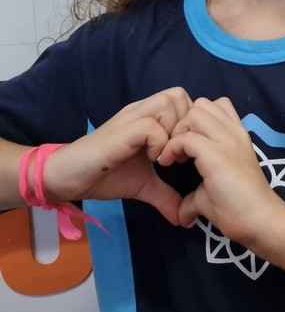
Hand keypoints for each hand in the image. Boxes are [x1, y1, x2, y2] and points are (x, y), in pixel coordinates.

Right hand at [42, 87, 193, 225]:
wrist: (66, 177)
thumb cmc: (103, 175)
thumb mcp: (143, 185)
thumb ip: (165, 195)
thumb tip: (183, 216)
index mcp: (148, 118)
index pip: (183, 100)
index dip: (189, 124)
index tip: (184, 152)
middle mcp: (141, 112)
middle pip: (178, 95)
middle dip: (184, 124)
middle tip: (177, 152)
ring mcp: (130, 119)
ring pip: (167, 103)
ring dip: (172, 131)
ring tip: (164, 157)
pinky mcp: (120, 132)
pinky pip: (151, 126)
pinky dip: (158, 143)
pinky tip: (153, 161)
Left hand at [157, 97, 284, 247]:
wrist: (260, 221)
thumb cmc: (240, 209)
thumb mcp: (214, 191)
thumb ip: (197, 193)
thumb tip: (182, 214)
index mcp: (236, 136)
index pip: (216, 105)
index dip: (195, 120)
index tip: (186, 145)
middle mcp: (233, 132)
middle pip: (201, 104)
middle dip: (183, 122)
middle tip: (178, 148)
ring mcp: (227, 141)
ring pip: (194, 113)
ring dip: (178, 131)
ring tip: (174, 154)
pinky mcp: (216, 155)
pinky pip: (186, 138)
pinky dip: (172, 147)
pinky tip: (169, 163)